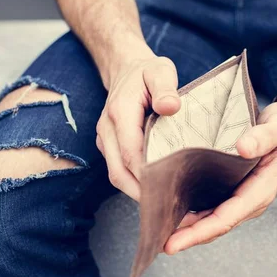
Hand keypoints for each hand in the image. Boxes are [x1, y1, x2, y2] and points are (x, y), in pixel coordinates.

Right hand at [95, 49, 180, 201]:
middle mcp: (107, 130)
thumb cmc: (147, 72)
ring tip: (165, 206)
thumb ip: (165, 88)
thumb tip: (170, 107)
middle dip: (142, 193)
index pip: (130, 153)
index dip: (147, 175)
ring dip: (137, 192)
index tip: (169, 190)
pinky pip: (119, 170)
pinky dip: (135, 184)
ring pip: (117, 175)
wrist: (125, 67)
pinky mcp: (109, 145)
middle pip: (119, 172)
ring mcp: (105, 139)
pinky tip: (156, 191)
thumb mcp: (160, 71)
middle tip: (169, 209)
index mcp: (120, 113)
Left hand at [164, 99, 276, 253]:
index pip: (225, 219)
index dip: (198, 232)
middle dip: (187, 236)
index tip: (174, 242)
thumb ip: (263, 137)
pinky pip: (211, 206)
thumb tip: (243, 148)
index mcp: (260, 191)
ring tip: (158, 229)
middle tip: (156, 241)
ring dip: (187, 226)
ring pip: (211, 218)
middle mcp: (249, 199)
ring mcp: (241, 195)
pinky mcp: (233, 188)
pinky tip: (171, 207)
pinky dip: (192, 211)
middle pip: (214, 225)